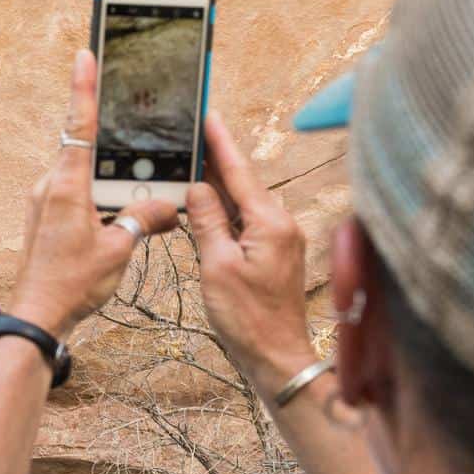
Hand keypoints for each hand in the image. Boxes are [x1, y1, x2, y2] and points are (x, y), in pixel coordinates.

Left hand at [9, 50, 177, 339]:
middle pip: (87, 151)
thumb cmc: (72, 284)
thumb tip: (168, 207)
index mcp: (67, 186)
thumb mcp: (119, 250)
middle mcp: (50, 187)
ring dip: (107, 183)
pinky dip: (97, 199)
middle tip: (133, 139)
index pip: (79, 125)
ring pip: (83, 177)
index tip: (85, 55)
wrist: (37, 314)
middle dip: (113, 148)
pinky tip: (114, 220)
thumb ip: (144, 220)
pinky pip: (76, 196)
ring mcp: (45, 202)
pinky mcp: (46, 217)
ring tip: (127, 205)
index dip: (84, 88)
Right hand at [185, 112, 314, 397]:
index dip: (220, 143)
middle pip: (243, 184)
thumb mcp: (217, 266)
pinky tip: (209, 209)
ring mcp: (282, 239)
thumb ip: (207, 221)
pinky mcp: (277, 254)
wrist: (277, 356)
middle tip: (191, 138)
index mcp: (270, 222)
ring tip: (194, 167)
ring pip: (245, 204)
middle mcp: (282, 224)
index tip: (207, 116)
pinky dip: (227, 213)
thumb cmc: (248, 318)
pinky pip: (248, 223)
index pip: (239, 172)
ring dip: (220, 189)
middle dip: (216, 162)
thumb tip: (198, 188)